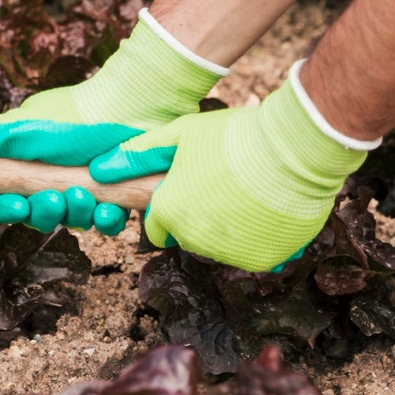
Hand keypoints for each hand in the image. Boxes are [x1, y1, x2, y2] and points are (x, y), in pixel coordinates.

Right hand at [0, 11, 226, 233]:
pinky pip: (106, 222)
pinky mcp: (114, 195)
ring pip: (70, 221)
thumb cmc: (73, 114)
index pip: (1, 199)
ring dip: (75, 214)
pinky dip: (107, 219)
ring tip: (84, 194)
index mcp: (23, 164)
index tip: (12, 203)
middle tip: (53, 199)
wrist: (132, 104)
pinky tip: (109, 207)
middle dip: (43, 213)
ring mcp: (83, 188)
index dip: (4, 208)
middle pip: (35, 215)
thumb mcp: (21, 128)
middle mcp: (50, 179)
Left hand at [88, 62, 371, 271]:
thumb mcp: (180, 133)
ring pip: (221, 247)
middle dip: (198, 217)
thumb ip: (137, 154)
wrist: (296, 148)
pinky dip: (261, 238)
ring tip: (248, 192)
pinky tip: (268, 209)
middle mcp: (194, 239)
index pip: (156, 226)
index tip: (191, 188)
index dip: (171, 206)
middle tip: (223, 185)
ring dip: (230, 227)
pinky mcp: (264, 261)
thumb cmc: (234, 135)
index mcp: (169, 211)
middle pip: (188, 236)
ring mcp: (230, 253)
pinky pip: (254, 254)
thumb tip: (98, 169)